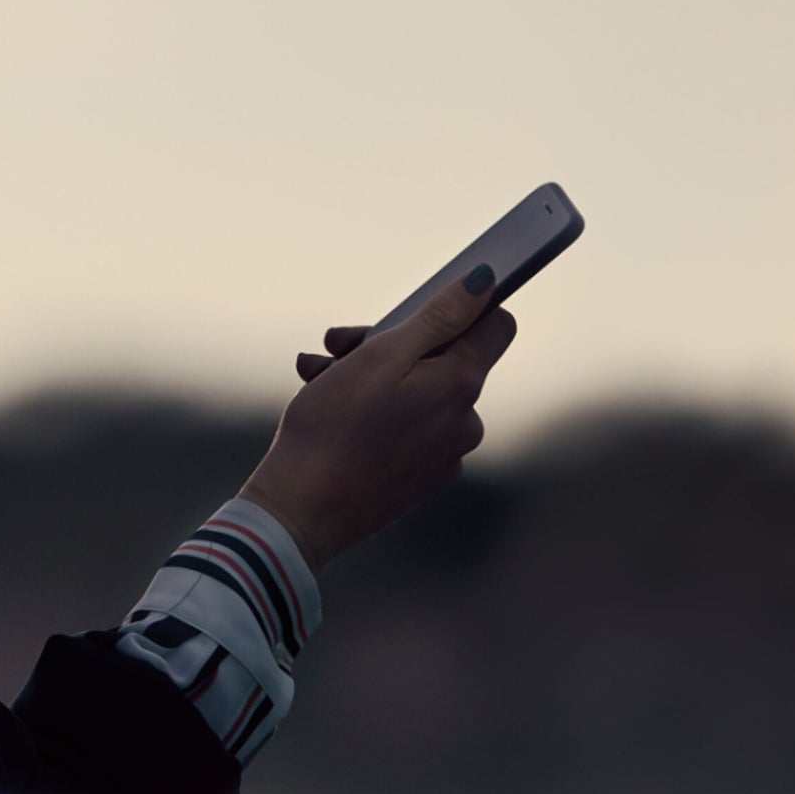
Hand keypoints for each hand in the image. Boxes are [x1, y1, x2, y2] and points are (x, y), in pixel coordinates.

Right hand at [239, 268, 519, 568]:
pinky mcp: (420, 479)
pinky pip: (407, 428)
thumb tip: (486, 281)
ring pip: (417, 393)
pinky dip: (374, 413)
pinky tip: (329, 410)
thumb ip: (439, 317)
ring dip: (369, 375)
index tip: (417, 307)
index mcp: (461, 387)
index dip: (460, 305)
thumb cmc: (332, 429)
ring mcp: (444, 456)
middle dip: (390, 341)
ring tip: (316, 375)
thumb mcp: (380, 357)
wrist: (299, 512)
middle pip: (444, 358)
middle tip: (334, 343)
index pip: (496, 325)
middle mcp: (465, 423)